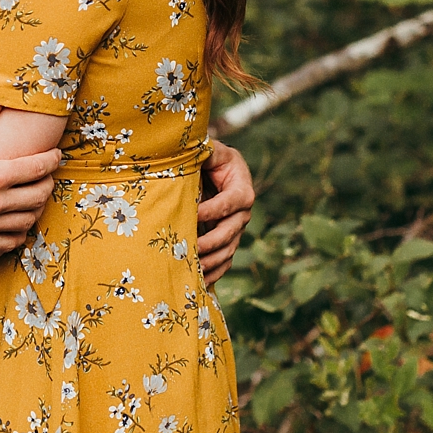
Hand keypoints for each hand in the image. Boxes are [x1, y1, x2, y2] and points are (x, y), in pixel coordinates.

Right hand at [0, 101, 57, 259]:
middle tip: (47, 177)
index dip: (52, 160)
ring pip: (27, 221)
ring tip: (36, 198)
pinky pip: (11, 241)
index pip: (36, 168)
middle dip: (48, 184)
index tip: (56, 155)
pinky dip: (20, 232)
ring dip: (37, 208)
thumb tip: (0, 94)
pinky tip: (19, 221)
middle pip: (38, 196)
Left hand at [197, 139, 254, 281]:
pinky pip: (224, 262)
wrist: (212, 172)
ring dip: (211, 262)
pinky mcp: (228, 242)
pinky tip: (199, 282)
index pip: (230, 202)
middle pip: (231, 231)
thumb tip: (198, 150)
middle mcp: (242, 213)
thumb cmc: (209, 159)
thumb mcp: (210, 152)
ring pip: (228, 250)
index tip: (192, 214)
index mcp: (242, 189)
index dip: (213, 210)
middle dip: (211, 242)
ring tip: (192, 269)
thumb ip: (206, 152)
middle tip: (190, 248)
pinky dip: (214, 273)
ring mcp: (236, 230)